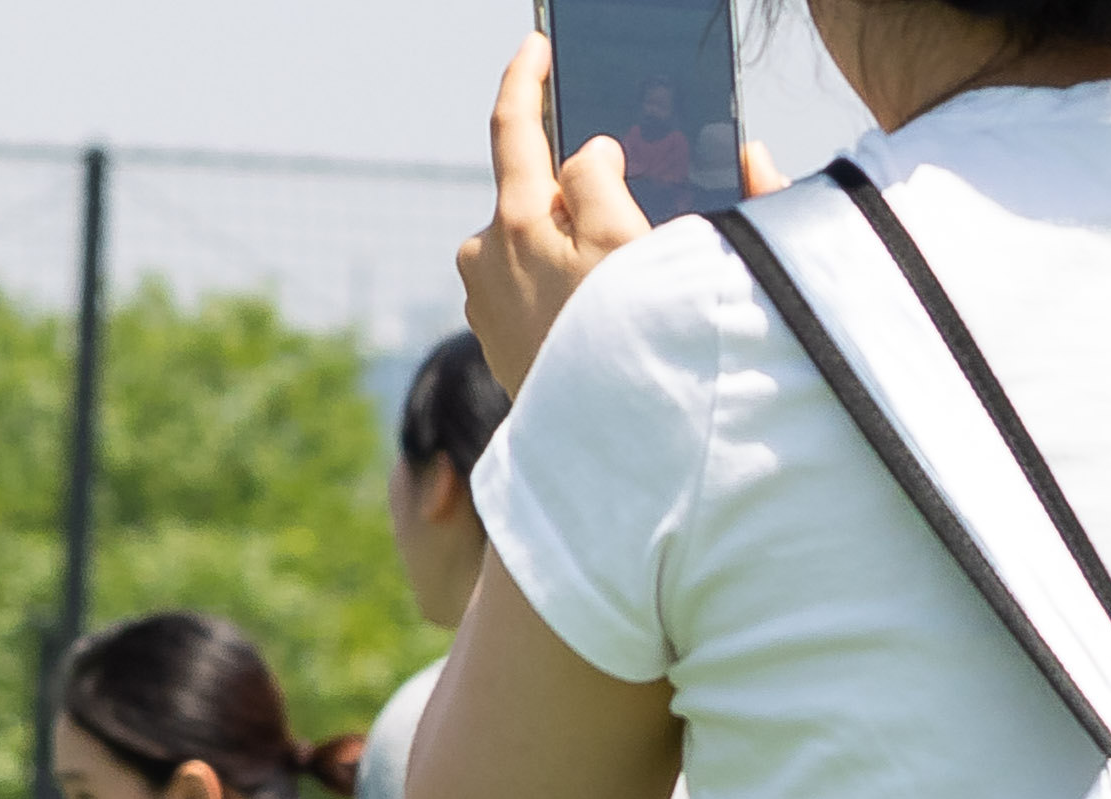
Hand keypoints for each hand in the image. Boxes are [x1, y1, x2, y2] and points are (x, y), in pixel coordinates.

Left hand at [458, 38, 780, 393]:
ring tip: (616, 290)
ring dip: (574, 245)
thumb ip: (600, 180)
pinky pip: (533, 282)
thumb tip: (587, 153)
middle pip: (536, 194)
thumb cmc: (615, 342)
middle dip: (578, 197)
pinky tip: (595, 316)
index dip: (527, 78)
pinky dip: (564, 281)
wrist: (592, 441)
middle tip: (628, 232)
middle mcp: (483, 257)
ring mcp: (482, 298)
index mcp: (514, 224)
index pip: (513, 128)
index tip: (536, 46)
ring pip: (537, 240)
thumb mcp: (627, 244)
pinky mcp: (492, 331)